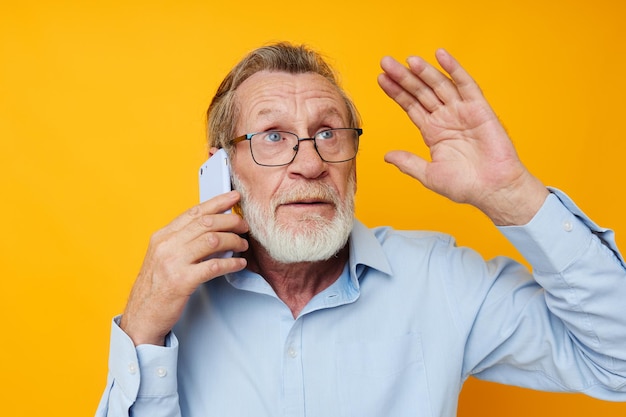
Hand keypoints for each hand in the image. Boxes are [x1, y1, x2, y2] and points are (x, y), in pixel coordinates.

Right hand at [120, 190, 248, 345]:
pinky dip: (231, 263)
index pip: (194, 212)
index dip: (217, 202)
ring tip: (243, 245)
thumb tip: (212, 228)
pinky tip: (239, 264)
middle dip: (230, 221)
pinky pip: (214, 266)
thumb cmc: (155, 289)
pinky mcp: (182, 282)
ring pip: (212, 240)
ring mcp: (173, 263)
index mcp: (162, 237)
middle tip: (244, 226)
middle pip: (206, 223)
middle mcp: (166, 246)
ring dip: (233, 241)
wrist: (141, 317)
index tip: (233, 197)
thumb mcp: (163, 258)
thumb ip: (182, 241)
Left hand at [378, 49, 547, 224]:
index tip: (381, 78)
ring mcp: (462, 111)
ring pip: (439, 85)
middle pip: (421, 92)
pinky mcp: (479, 109)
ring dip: (424, 71)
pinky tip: (441, 55)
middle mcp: (446, 118)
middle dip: (404, 77)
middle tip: (386, 62)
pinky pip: (466, 85)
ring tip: (408, 60)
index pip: (410, 106)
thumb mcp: (429, 174)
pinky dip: (454, 69)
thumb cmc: (465, 186)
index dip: (396, 92)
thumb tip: (387, 156)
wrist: (493, 190)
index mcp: (433, 131)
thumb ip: (408, 163)